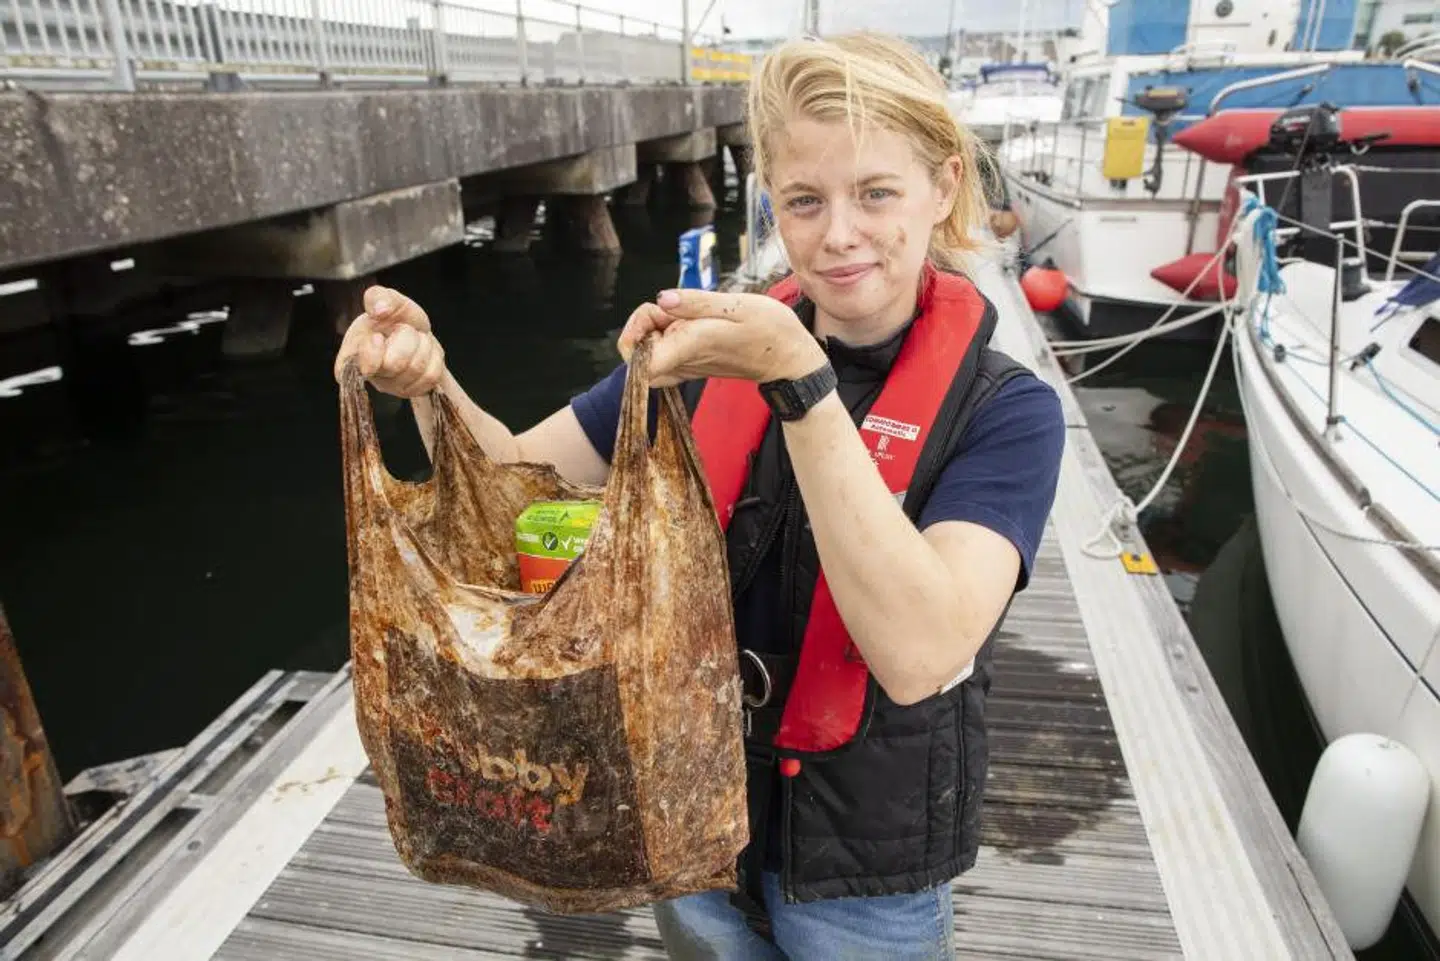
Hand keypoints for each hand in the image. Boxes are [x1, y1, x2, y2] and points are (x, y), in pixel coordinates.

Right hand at [333, 286, 445, 397]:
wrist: (416, 330)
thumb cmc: (393, 317)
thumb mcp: (385, 298)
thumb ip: (377, 297)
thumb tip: (380, 310)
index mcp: (352, 356)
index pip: (358, 368)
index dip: (373, 351)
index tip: (378, 336)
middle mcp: (370, 377)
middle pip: (395, 364)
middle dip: (406, 338)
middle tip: (403, 331)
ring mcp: (392, 387)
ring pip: (417, 368)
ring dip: (422, 345)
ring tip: (414, 339)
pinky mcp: (413, 390)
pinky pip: (431, 376)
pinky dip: (433, 357)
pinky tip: (424, 351)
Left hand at [617, 289, 826, 387]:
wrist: (788, 358)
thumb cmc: (769, 329)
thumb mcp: (737, 306)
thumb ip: (696, 302)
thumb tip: (662, 299)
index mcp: (689, 347)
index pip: (638, 362)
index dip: (633, 333)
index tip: (656, 310)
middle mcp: (683, 362)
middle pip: (637, 351)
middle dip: (645, 322)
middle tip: (674, 306)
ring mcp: (686, 366)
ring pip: (649, 352)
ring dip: (656, 327)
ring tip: (686, 312)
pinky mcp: (691, 364)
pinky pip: (663, 354)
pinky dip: (666, 335)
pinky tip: (687, 322)